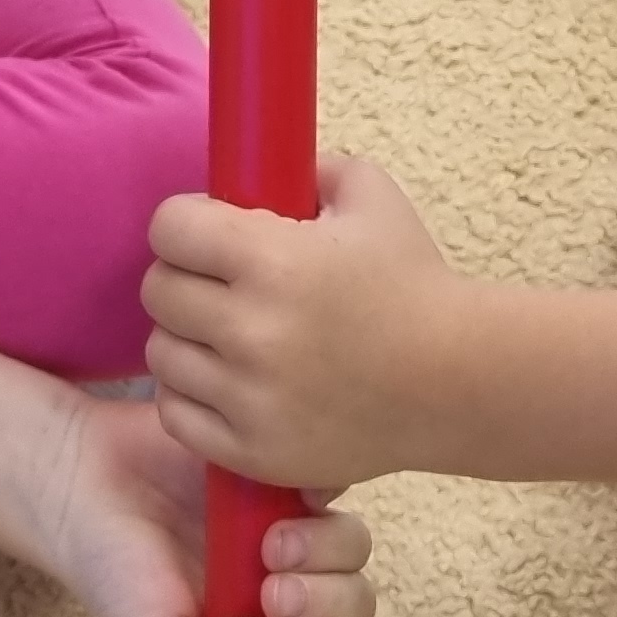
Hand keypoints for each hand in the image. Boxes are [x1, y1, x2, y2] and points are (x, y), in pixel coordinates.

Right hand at [38, 393, 379, 616]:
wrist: (82, 483)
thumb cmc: (116, 575)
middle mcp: (290, 592)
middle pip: (354, 608)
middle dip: (327, 606)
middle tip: (272, 593)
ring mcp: (290, 532)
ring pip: (351, 549)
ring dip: (325, 552)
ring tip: (270, 542)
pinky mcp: (282, 475)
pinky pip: (333, 482)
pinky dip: (321, 488)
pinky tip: (281, 493)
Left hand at [142, 156, 466, 490]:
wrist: (458, 381)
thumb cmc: (414, 282)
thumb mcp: (370, 196)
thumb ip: (309, 167)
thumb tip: (258, 166)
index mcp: (273, 260)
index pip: (170, 228)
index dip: (185, 222)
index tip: (208, 231)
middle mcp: (252, 330)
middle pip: (158, 291)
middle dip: (183, 276)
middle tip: (217, 281)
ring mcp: (251, 397)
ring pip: (163, 355)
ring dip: (186, 337)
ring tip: (225, 332)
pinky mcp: (254, 450)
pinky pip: (179, 416)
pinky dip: (191, 395)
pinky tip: (223, 379)